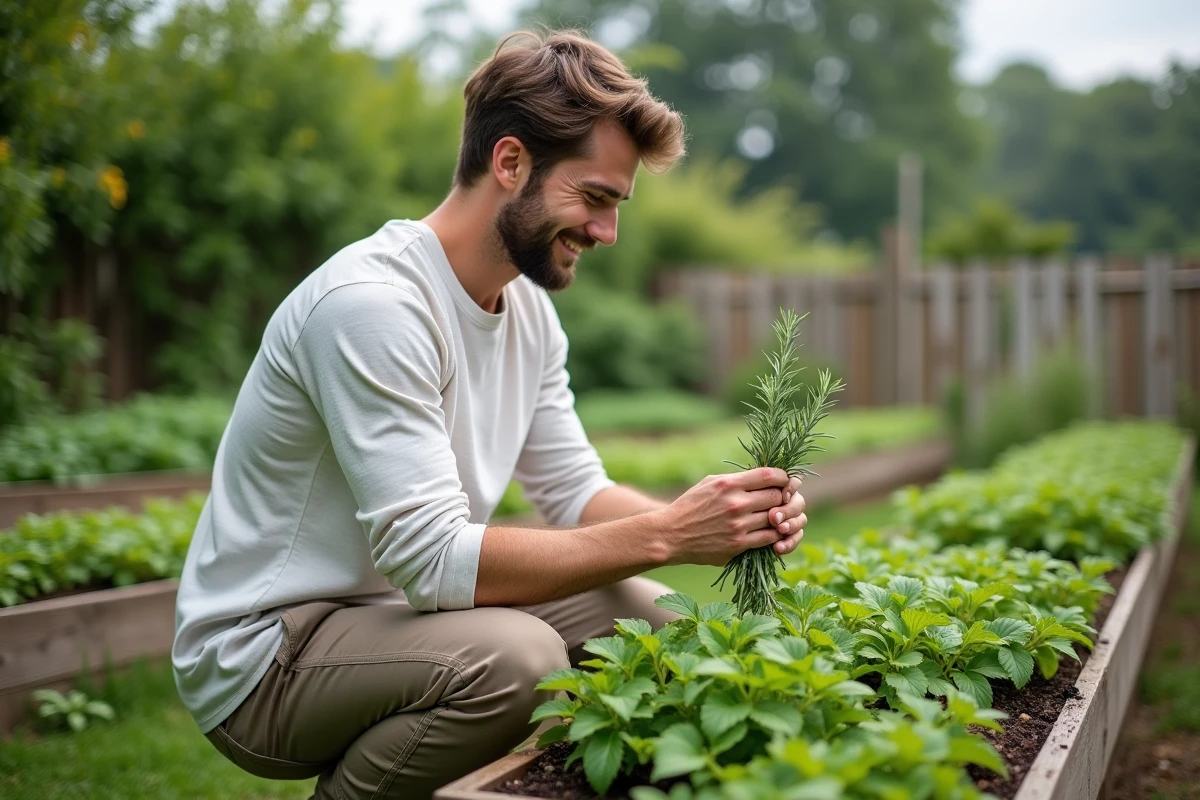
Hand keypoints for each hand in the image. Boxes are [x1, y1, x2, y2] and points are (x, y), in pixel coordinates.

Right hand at [653, 467, 803, 566]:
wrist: (671, 534)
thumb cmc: (690, 505)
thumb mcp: (710, 483)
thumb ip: (736, 479)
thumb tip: (763, 478)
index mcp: (729, 484)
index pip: (769, 476)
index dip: (783, 477)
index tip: (784, 481)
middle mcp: (736, 503)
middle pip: (776, 497)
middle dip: (782, 497)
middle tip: (780, 500)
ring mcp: (738, 525)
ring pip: (776, 518)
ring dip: (780, 517)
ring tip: (778, 515)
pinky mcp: (738, 544)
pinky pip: (768, 538)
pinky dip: (775, 534)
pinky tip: (772, 530)